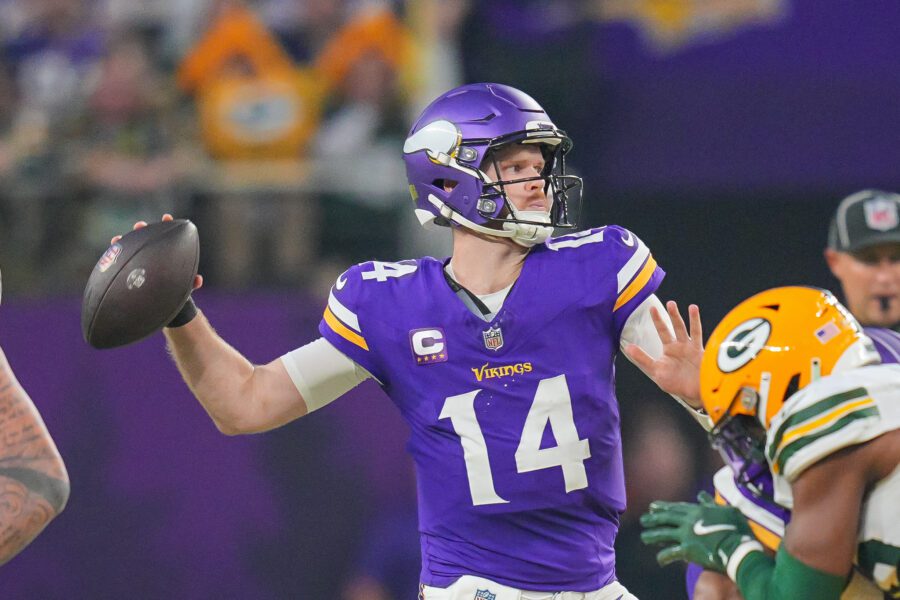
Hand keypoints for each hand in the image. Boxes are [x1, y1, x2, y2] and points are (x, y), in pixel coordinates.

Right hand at [111, 213, 202, 291]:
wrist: (164, 303)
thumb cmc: (176, 291)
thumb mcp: (185, 287)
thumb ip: (192, 283)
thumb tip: (198, 280)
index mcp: (167, 254)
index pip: (167, 236)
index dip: (166, 225)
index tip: (166, 217)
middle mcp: (153, 254)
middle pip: (148, 237)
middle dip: (143, 229)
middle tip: (140, 225)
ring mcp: (141, 260)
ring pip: (133, 246)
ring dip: (127, 240)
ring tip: (120, 237)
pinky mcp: (130, 269)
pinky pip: (122, 260)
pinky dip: (116, 253)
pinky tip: (112, 248)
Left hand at [624, 300, 702, 406]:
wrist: (694, 393)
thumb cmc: (675, 383)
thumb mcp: (656, 371)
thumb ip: (643, 359)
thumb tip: (628, 347)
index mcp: (669, 349)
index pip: (662, 331)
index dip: (657, 320)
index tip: (652, 308)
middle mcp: (679, 345)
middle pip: (673, 327)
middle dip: (669, 315)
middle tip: (666, 303)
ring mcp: (690, 347)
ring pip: (683, 329)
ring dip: (679, 317)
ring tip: (676, 305)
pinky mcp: (698, 351)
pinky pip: (696, 334)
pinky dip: (695, 322)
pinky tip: (693, 310)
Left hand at [640, 491, 761, 572]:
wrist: (739, 549)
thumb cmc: (737, 529)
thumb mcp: (727, 510)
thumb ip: (711, 503)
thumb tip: (701, 495)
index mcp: (698, 511)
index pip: (677, 508)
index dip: (664, 507)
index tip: (653, 507)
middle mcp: (689, 521)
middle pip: (667, 518)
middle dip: (654, 519)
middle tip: (643, 519)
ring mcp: (686, 535)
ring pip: (664, 533)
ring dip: (652, 536)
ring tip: (643, 538)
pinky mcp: (687, 549)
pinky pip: (671, 552)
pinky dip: (664, 556)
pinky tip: (659, 560)